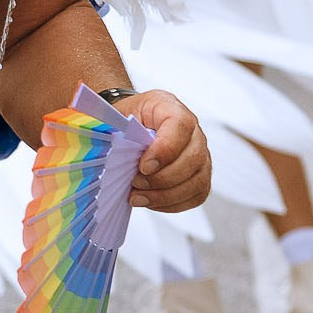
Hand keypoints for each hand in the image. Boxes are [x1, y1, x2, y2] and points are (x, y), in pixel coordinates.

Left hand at [118, 90, 210, 213]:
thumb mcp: (119, 116)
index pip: (180, 126)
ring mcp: (201, 153)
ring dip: (166, 195)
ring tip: (139, 197)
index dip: (164, 150)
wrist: (134, 125)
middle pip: (193, 158)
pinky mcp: (200, 175)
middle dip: (162, 178)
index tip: (143, 166)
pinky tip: (151, 201)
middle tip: (136, 183)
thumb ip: (119, 130)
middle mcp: (193, 131)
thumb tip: (112, 150)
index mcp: (171, 108)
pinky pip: (196, 195)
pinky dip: (173, 204)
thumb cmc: (129, 120)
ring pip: (197, 181)